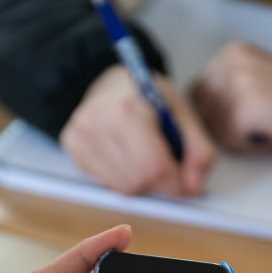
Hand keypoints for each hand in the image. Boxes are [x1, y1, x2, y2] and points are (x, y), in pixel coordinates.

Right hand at [60, 65, 216, 195]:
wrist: (111, 83)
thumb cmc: (148, 96)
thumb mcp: (182, 113)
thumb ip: (199, 151)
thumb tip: (193, 189)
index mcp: (127, 109)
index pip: (154, 167)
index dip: (177, 183)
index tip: (186, 183)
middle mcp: (97, 122)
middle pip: (138, 181)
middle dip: (160, 183)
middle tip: (166, 164)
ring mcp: (79, 136)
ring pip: (122, 188)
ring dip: (142, 183)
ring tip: (145, 157)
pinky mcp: (73, 148)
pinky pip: (107, 184)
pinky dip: (124, 178)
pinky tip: (127, 157)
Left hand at [191, 42, 271, 153]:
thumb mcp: (257, 78)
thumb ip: (227, 86)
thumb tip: (198, 109)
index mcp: (232, 51)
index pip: (197, 92)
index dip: (217, 113)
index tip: (248, 115)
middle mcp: (231, 60)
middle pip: (202, 110)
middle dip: (225, 125)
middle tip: (261, 123)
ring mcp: (238, 82)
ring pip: (215, 128)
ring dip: (240, 137)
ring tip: (270, 126)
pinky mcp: (247, 106)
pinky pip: (230, 140)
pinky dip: (252, 146)